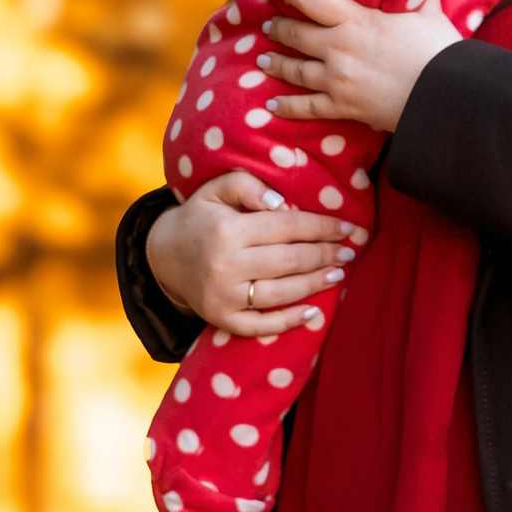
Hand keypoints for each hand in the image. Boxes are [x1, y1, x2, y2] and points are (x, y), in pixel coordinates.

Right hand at [145, 171, 365, 337]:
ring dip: (315, 285)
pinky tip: (313, 313)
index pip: (287, 227)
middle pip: (289, 261)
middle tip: (350, 252)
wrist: (162, 256)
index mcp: (228, 230)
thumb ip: (247, 186)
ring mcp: (223, 296)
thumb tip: (284, 203)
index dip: (322, 227)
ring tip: (339, 274)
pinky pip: (260, 326)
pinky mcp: (221, 319)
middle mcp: (226, 265)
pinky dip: (288, 322)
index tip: (348, 228)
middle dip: (324, 256)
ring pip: (280, 293)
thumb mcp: (215, 189)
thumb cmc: (199, 218)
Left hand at [258, 0, 461, 132]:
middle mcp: (339, 47)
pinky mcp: (344, 106)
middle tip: (267, 24)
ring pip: (296, 70)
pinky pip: (307, 107)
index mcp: (356, 20)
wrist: (445, 97)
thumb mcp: (429, 12)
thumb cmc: (440, 51)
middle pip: (296, 34)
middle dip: (278, 28)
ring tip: (263, 61)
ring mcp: (338, 79)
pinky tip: (272, 105)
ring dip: (276, 64)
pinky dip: (287, 107)